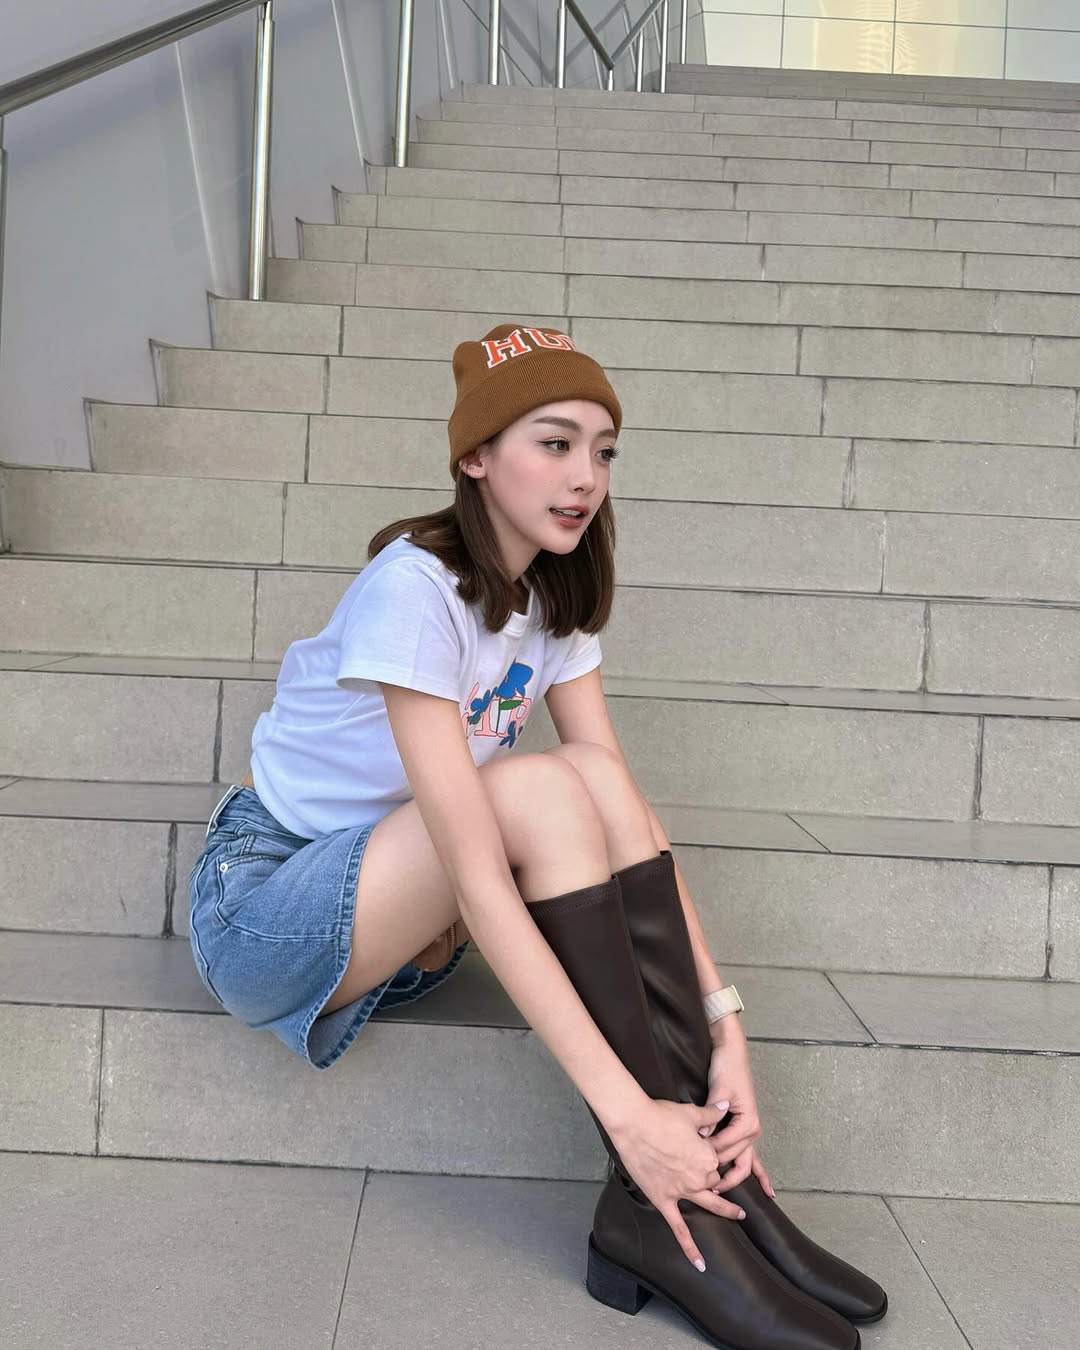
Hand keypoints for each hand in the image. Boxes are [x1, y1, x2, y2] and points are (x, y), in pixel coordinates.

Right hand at [608, 1098, 747, 1270]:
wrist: (633, 1123)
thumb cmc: (660, 1115)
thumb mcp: (691, 1112)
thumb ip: (711, 1113)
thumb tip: (724, 1106)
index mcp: (708, 1156)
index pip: (720, 1159)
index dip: (715, 1151)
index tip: (708, 1143)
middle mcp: (699, 1176)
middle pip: (714, 1179)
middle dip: (713, 1173)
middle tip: (712, 1168)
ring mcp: (682, 1191)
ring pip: (709, 1203)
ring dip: (725, 1209)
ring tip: (738, 1215)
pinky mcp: (664, 1200)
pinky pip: (680, 1228)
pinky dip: (691, 1247)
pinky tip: (700, 1263)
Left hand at [698, 1017, 766, 1190]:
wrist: (732, 1054)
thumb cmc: (726, 1070)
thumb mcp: (717, 1091)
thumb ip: (710, 1115)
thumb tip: (701, 1136)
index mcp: (748, 1123)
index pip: (724, 1148)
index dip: (707, 1155)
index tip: (689, 1158)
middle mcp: (752, 1131)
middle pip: (734, 1161)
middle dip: (717, 1173)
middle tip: (700, 1185)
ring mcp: (750, 1131)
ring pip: (744, 1163)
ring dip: (734, 1179)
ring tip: (723, 1198)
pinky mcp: (745, 1129)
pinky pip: (752, 1156)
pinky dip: (760, 1174)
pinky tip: (768, 1191)